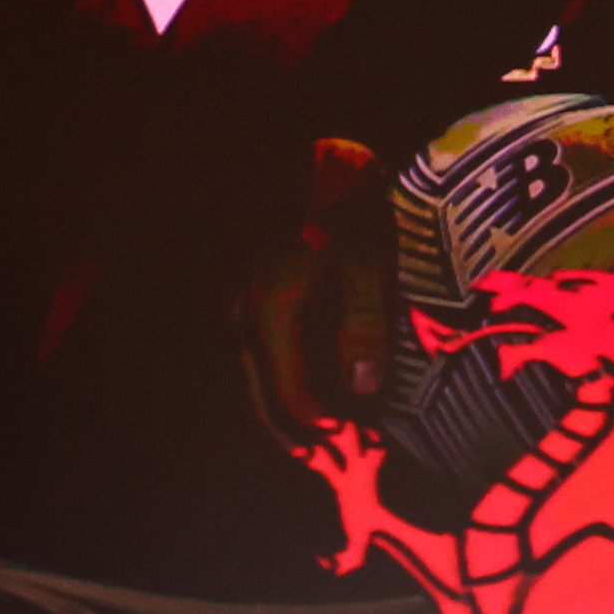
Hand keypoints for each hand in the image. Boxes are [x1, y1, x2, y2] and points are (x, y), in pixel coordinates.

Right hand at [238, 138, 396, 447]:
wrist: (314, 149)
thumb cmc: (346, 200)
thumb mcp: (366, 259)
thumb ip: (362, 325)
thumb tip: (363, 390)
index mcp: (276, 312)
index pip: (292, 396)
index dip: (323, 432)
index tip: (355, 456)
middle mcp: (251, 313)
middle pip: (266, 395)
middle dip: (298, 433)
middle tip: (334, 463)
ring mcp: (248, 300)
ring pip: (260, 374)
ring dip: (287, 408)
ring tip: (322, 439)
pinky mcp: (258, 287)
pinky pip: (264, 349)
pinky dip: (284, 377)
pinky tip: (313, 385)